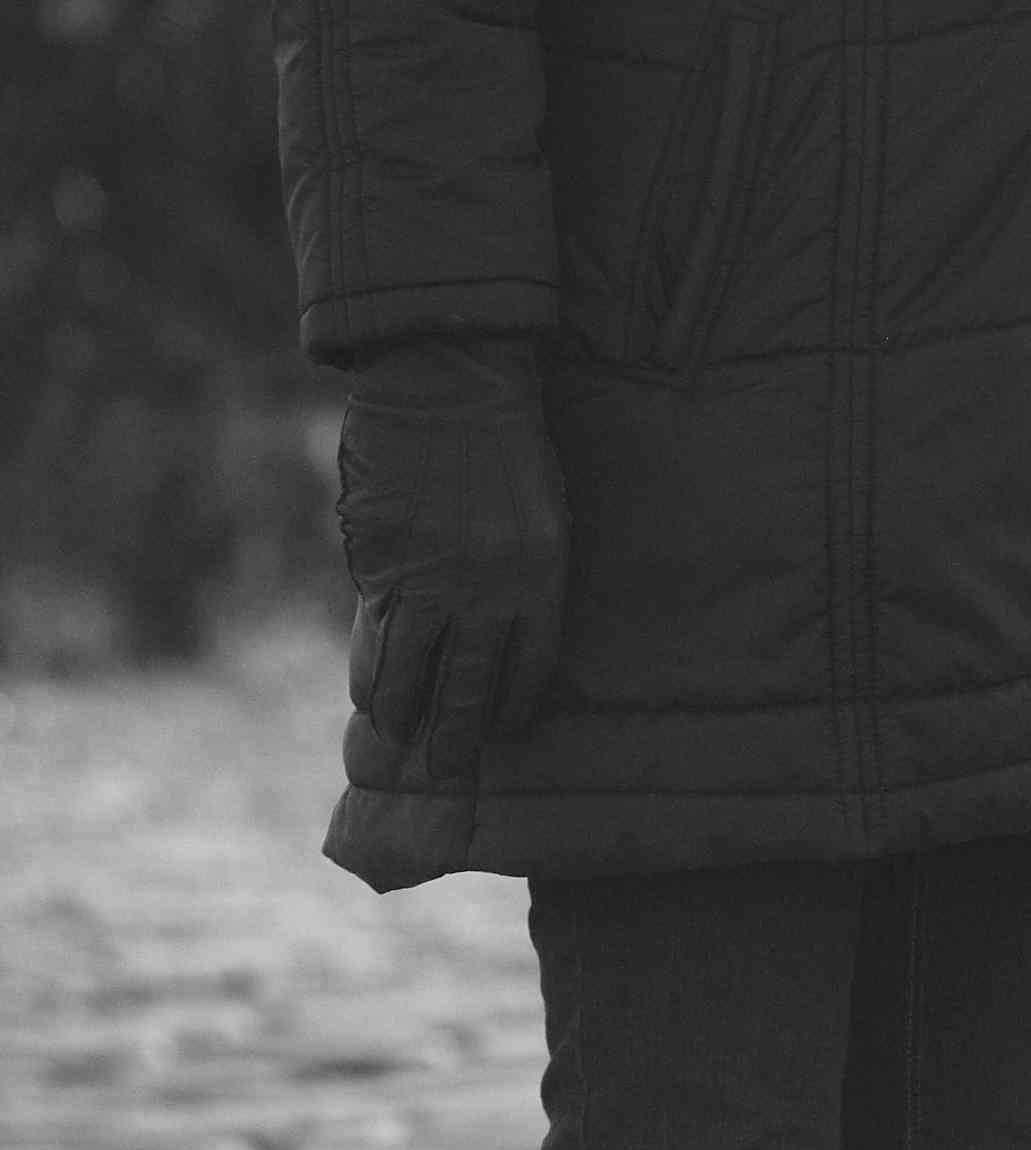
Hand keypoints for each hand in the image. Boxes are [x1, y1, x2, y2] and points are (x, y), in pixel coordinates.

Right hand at [336, 339, 567, 776]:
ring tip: (400, 738)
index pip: (529, 665)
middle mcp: (489, 587)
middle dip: (459, 733)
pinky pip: (377, 636)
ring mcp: (431, 578)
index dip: (513, 705)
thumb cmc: (507, 441)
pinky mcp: (382, 563)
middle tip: (449, 768)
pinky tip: (370, 697)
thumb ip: (519, 574)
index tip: (504, 730)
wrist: (452, 381)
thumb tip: (493, 630)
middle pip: (471, 684)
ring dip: (403, 713)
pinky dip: (372, 672)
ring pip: (413, 672)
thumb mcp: (540, 510)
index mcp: (542, 574)